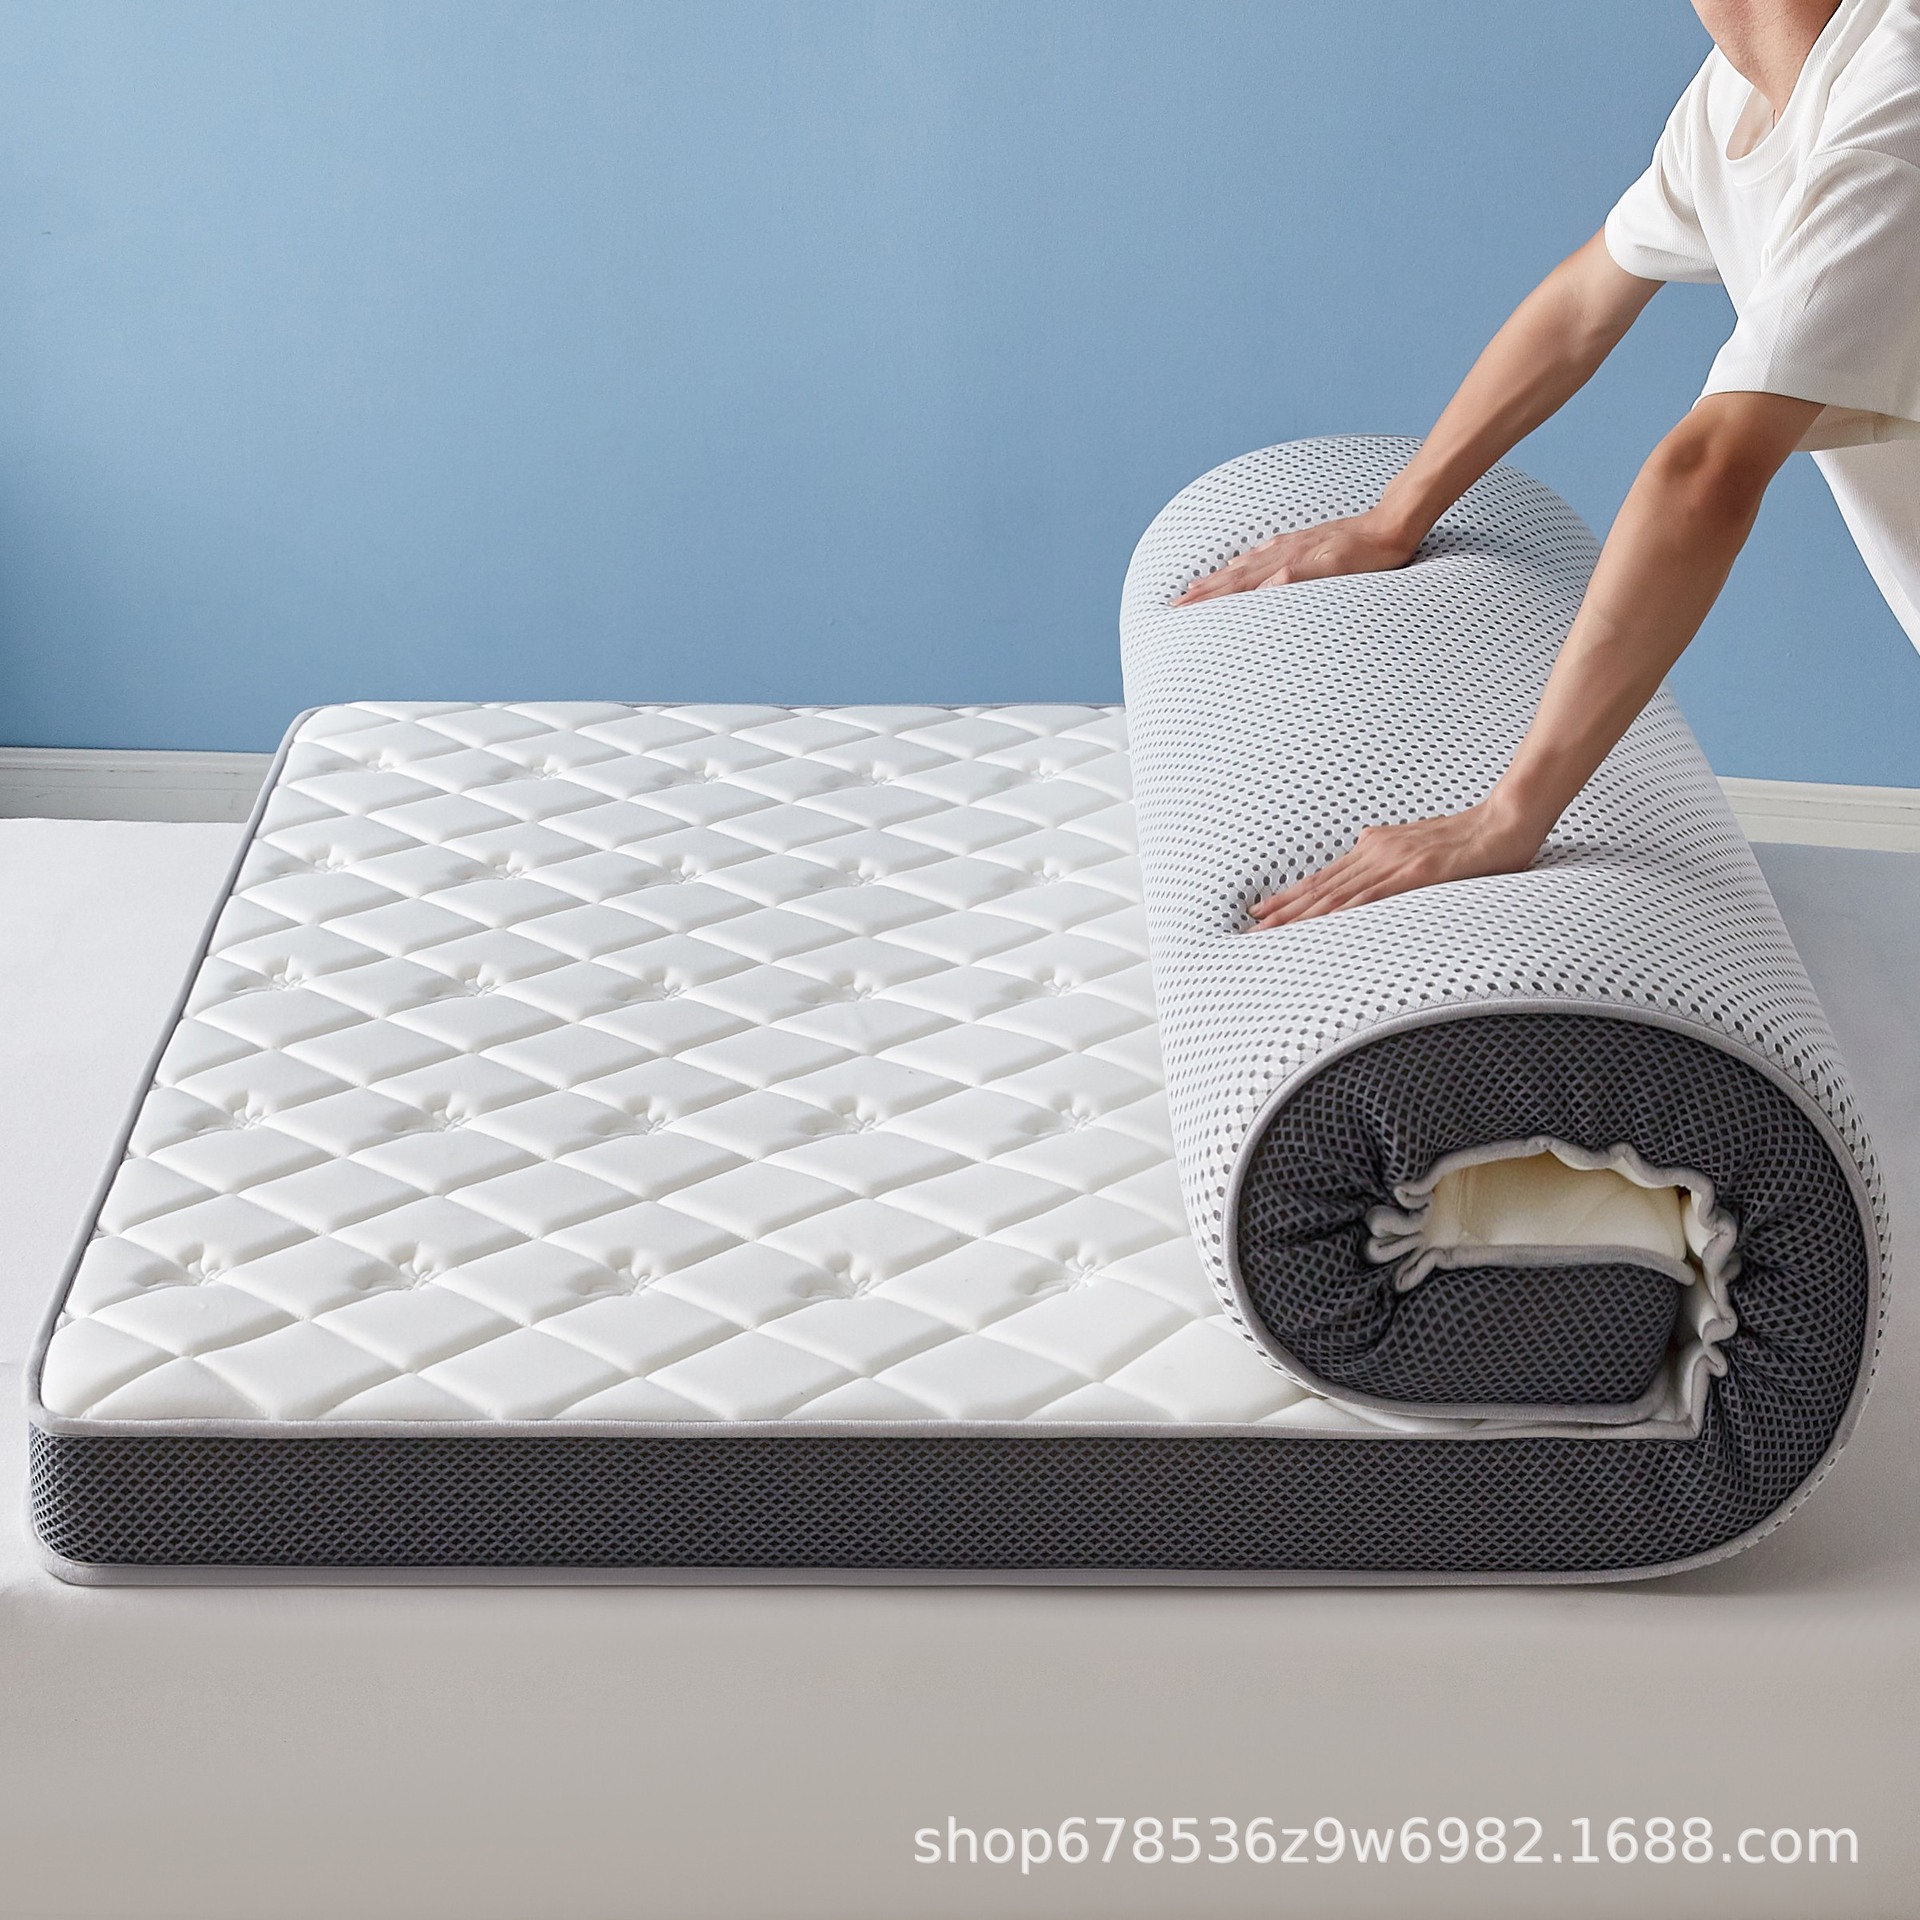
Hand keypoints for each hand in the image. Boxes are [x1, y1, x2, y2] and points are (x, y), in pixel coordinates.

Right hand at [1170, 508, 1417, 605]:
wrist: (1393, 522)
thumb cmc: (1371, 554)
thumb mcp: (1339, 570)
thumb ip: (1302, 577)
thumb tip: (1266, 585)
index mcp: (1286, 563)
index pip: (1237, 585)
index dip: (1208, 598)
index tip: (1180, 608)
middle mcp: (1282, 553)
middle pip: (1233, 576)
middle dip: (1202, 591)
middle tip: (1175, 603)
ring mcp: (1290, 547)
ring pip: (1244, 566)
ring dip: (1217, 579)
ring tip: (1196, 587)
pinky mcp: (1303, 544)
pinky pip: (1261, 556)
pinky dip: (1243, 565)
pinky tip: (1240, 564)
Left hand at [1250, 801, 1543, 927]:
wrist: (1507, 820)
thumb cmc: (1470, 838)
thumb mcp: (1421, 848)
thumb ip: (1392, 859)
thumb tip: (1368, 868)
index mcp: (1376, 848)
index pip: (1324, 879)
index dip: (1290, 897)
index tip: (1261, 912)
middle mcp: (1377, 852)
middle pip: (1320, 888)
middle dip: (1282, 911)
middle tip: (1250, 930)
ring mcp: (1395, 861)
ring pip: (1337, 895)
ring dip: (1300, 916)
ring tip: (1269, 932)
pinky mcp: (1417, 872)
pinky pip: (1372, 897)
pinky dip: (1341, 913)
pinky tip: (1320, 925)